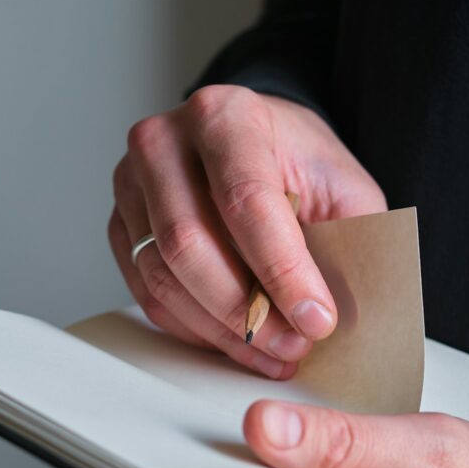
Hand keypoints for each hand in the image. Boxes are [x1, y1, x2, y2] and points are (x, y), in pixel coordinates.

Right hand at [109, 86, 386, 378]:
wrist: (251, 140)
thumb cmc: (295, 162)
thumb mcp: (342, 185)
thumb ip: (348, 238)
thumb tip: (347, 311)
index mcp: (225, 116)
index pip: (246, 200)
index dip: (282, 270)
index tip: (316, 319)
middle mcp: (164, 142)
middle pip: (188, 244)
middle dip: (246, 310)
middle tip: (293, 345)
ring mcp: (131, 184)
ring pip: (162, 277)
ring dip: (221, 330)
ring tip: (272, 351)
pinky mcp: (120, 225)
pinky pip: (147, 293)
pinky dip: (194, 329)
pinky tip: (237, 340)